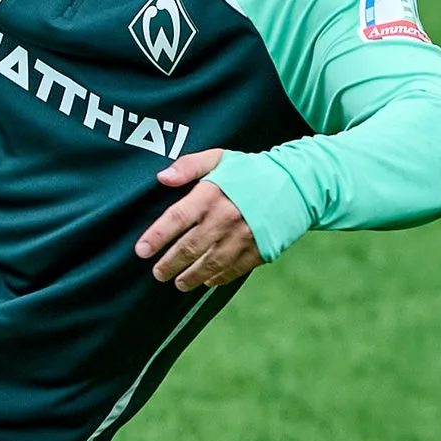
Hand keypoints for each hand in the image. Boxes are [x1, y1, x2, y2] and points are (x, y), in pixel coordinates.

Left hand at [134, 149, 260, 289]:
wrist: (299, 184)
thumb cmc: (253, 171)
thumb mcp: (221, 158)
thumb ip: (188, 167)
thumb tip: (161, 178)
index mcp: (212, 195)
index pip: (175, 220)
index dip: (156, 237)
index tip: (141, 251)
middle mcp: (225, 219)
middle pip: (188, 248)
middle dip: (169, 264)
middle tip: (158, 273)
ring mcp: (243, 238)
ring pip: (209, 265)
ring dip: (190, 277)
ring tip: (178, 282)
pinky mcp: (259, 251)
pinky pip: (232, 270)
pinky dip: (217, 278)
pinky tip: (206, 281)